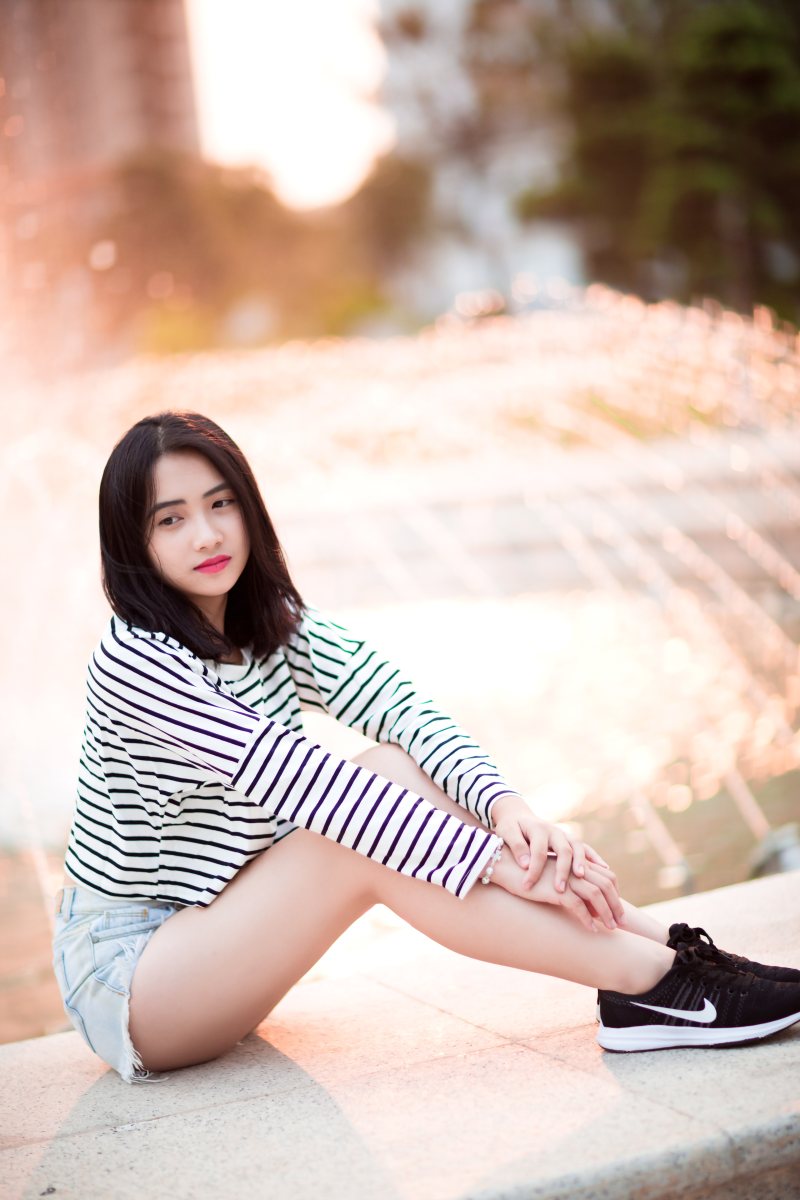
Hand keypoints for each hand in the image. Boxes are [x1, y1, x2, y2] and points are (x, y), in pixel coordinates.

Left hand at [490, 794, 614, 895]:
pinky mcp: (571, 841)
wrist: (519, 816)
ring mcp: (565, 835)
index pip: (538, 850)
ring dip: (581, 864)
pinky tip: (605, 872)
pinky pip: (587, 849)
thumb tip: (525, 864)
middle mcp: (555, 831)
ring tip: (580, 879)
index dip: (533, 868)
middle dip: (562, 870)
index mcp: (538, 829)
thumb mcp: (506, 832)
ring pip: (578, 848)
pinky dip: (596, 859)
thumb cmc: (510, 828)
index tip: (527, 885)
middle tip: (559, 889)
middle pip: (563, 849)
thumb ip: (516, 846)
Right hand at [491, 848, 624, 931]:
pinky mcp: (554, 888)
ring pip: (595, 894)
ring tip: (610, 928)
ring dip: (606, 912)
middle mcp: (573, 867)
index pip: (605, 874)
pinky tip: (591, 929)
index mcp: (574, 862)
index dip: (614, 891)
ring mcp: (565, 876)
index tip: (617, 908)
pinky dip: (587, 917)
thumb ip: (567, 882)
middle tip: (621, 922)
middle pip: (605, 883)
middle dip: (615, 904)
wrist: (503, 865)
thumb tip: (581, 901)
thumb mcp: (551, 875)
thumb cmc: (526, 872)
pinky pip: (577, 904)